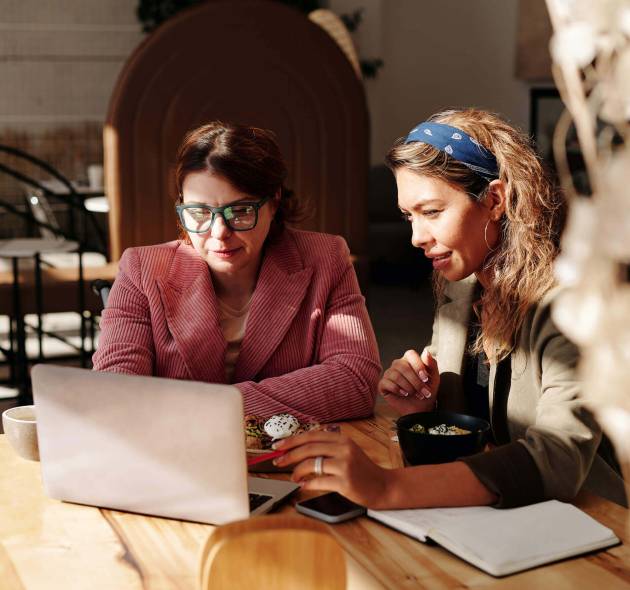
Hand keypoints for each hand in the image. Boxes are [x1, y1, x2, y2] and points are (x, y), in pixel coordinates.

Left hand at [272, 430, 392, 507]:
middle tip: (278, 461)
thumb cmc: (361, 470)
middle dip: (289, 455)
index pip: (311, 435)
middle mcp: (344, 449)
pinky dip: (307, 484)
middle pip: (309, 448)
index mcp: (342, 439)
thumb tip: (298, 449)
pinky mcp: (345, 482)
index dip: (292, 440)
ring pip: (311, 464)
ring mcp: (345, 465)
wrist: (382, 486)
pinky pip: (318, 481)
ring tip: (293, 477)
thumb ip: (328, 448)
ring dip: (297, 471)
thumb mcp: (347, 451)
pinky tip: (304, 486)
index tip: (278, 446)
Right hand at [378, 348, 438, 413]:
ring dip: (408, 387)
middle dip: (415, 381)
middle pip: (403, 366)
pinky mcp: (382, 385)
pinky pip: (386, 382)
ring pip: (395, 375)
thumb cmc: (427, 391)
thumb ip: (432, 363)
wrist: (421, 409)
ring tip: (415, 394)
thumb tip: (426, 351)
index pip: (410, 354)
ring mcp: (389, 374)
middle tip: (423, 392)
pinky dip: (397, 389)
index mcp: (409, 360)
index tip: (426, 379)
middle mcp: (397, 365)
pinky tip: (404, 394)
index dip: (418, 365)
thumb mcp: (434, 378)